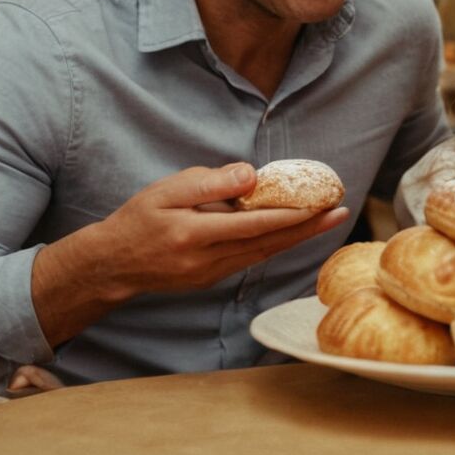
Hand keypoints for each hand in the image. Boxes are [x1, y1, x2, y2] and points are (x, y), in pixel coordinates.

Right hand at [32, 163, 349, 346]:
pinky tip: (297, 230)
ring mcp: (213, 274)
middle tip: (341, 211)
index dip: (290, 215)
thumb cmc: (139, 218)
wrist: (112, 264)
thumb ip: (210, 184)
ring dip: (300, 237)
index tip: (320, 203)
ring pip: (265, 253)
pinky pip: (253, 258)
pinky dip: (277, 244)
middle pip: (269, 243)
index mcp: (195, 235)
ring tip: (329, 219)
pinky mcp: (214, 278)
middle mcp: (209, 260)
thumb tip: (251, 176)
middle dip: (308, 227)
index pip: (254, 225)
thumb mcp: (166, 190)